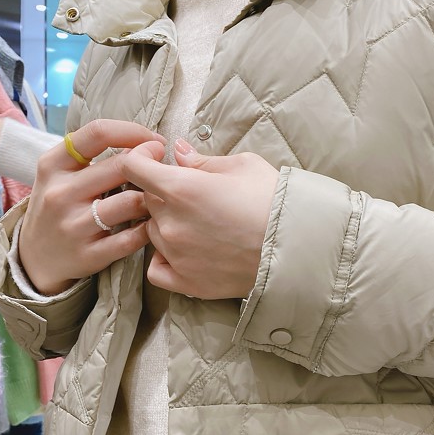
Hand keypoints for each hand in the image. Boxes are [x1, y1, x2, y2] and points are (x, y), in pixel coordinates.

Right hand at [18, 120, 165, 295]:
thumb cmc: (57, 207)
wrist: (33, 259)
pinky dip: (148, 229)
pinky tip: (150, 225)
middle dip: (151, 164)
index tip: (153, 140)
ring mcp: (74, 225)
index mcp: (53, 165)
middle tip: (164, 168)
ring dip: (153, 198)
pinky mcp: (89, 254)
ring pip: (131, 202)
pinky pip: (132, 238)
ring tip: (157, 198)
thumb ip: (92, 156)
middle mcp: (60, 193)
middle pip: (122, 166)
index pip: (98, 133)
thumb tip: (142, 142)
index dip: (133, 131)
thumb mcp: (59, 175)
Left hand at [119, 139, 279, 299]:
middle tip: (195, 195)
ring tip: (201, 225)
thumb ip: (202, 160)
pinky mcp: (187, 282)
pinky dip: (163, 259)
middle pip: (146, 200)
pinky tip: (183, 252)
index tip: (156, 156)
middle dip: (163, 193)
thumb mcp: (243, 166)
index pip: (134, 166)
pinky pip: (156, 268)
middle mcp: (171, 222)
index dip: (141, 156)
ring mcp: (176, 255)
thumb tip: (178, 152)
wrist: (299, 247)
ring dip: (167, 225)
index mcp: (181, 187)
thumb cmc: (274, 201)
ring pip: (153, 232)